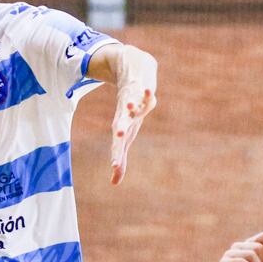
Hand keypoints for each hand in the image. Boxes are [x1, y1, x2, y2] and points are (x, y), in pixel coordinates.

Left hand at [109, 55, 156, 183]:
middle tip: (118, 135)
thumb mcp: (124, 138)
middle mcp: (125, 116)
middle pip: (123, 124)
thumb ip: (120, 159)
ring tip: (128, 106)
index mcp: (121, 128)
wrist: (129, 78)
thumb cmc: (127, 115)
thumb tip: (113, 183)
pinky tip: (149, 89)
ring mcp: (133, 102)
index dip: (117, 155)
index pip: (118, 144)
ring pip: (133, 105)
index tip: (114, 166)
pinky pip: (146, 92)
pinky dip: (147, 91)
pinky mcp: (142, 90)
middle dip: (121, 129)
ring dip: (131, 106)